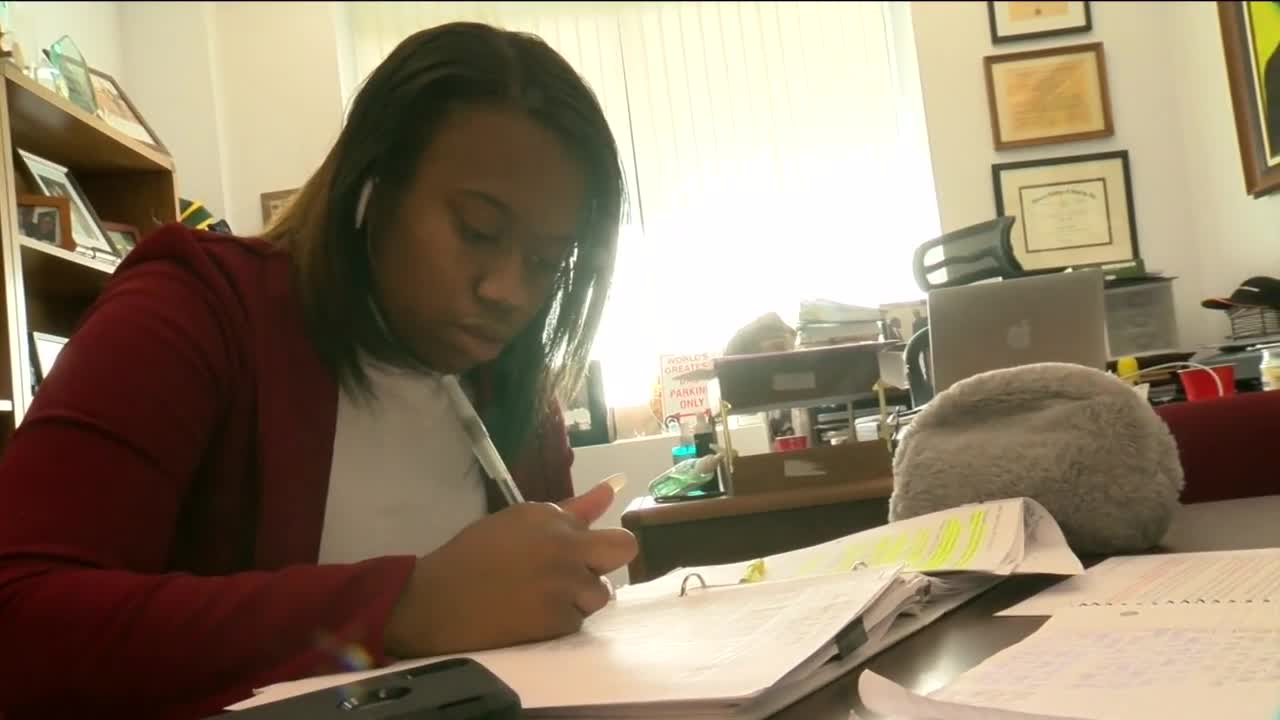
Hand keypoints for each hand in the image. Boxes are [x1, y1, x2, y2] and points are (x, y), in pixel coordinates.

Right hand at [383, 481, 636, 656]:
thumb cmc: (471, 557)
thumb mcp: (517, 522)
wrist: (436, 602)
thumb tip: (611, 490)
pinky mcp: (559, 620)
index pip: (601, 525)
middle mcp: (565, 545)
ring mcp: (565, 584)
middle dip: (607, 561)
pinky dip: (559, 622)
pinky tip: (532, 617)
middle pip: (623, 549)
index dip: (591, 542)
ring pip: (601, 592)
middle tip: (581, 573)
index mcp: (551, 517)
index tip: (576, 551)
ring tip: (544, 599)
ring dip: (580, 597)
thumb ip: (570, 510)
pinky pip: (577, 621)